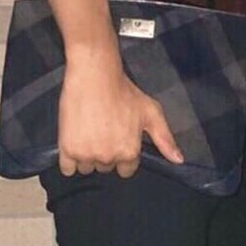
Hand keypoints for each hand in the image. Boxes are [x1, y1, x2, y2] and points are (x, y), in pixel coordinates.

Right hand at [58, 50, 183, 177]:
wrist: (94, 75)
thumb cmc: (124, 91)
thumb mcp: (151, 112)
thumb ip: (165, 139)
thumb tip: (178, 160)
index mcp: (129, 152)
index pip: (126, 170)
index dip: (122, 154)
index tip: (117, 138)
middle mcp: (108, 157)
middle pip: (106, 168)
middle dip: (105, 153)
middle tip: (102, 130)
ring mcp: (87, 154)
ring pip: (87, 167)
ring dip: (86, 156)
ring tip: (88, 133)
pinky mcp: (67, 149)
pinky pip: (67, 168)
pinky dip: (69, 160)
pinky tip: (74, 142)